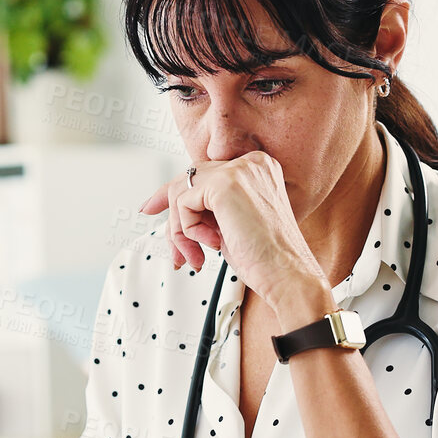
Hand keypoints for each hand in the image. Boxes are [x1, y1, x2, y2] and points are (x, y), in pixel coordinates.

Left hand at [138, 152, 328, 303]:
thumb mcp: (233, 223)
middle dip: (175, 220)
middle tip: (178, 254)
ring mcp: (238, 170)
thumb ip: (210, 206)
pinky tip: (212, 245)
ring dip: (181, 231)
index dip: (173, 193)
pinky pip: (183, 203)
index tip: (149, 208)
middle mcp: (251, 162)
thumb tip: (171, 202)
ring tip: (198, 256)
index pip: (202, 173)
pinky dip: (188, 230)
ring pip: (181, 193)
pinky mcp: (224, 185)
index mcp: (258, 167)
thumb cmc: (266, 259)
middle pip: (188, 181)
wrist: (288, 275)